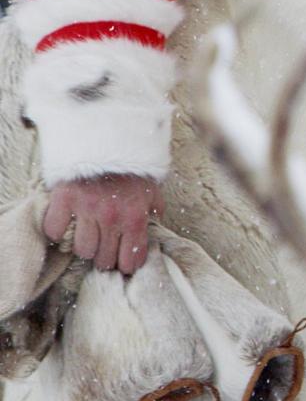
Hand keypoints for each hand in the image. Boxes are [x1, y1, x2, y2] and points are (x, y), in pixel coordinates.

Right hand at [43, 174, 164, 274]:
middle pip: (104, 260)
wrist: (109, 135)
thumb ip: (154, 207)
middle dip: (106, 257)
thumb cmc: (132, 164)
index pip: (130, 260)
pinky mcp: (64, 199)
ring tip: (88, 235)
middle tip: (104, 248)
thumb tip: (155, 222)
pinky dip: (58, 230)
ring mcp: (86, 210)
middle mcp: (111, 218)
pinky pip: (55, 230)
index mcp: (135, 217)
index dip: (127, 265)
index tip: (123, 263)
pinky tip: (67, 223)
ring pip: (82, 250)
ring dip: (85, 245)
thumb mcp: (152, 186)